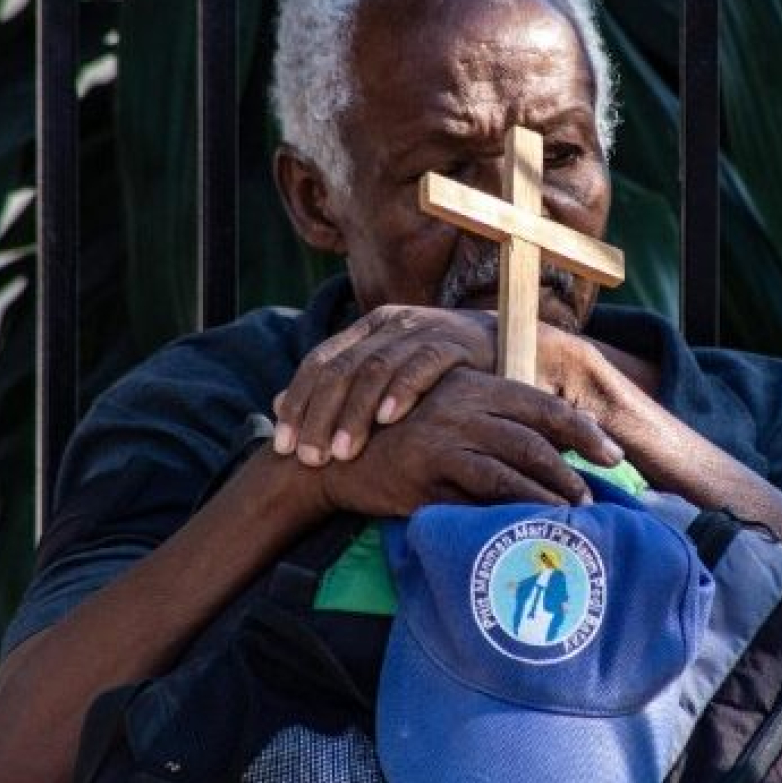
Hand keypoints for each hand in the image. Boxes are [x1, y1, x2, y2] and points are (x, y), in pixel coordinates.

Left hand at [273, 305, 496, 464]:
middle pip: (341, 368)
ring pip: (375, 368)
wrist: (509, 347)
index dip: (297, 403)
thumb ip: (338, 390)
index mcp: (367, 328)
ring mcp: (422, 330)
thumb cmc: (441, 375)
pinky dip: (402, 391)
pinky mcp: (454, 343)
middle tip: (309, 458)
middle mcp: (389, 324)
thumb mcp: (386, 379)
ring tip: (342, 452)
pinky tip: (387, 419)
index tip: (282, 447)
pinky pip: (422, 365)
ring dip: (354, 413)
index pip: (319, 362)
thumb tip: (272, 407)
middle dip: (319, 416)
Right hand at [313, 367, 623, 516]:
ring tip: (576, 513)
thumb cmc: (400, 442)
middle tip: (599, 494)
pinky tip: (538, 519)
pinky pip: (486, 485)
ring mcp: (446, 434)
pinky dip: (519, 502)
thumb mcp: (447, 420)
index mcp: (472, 385)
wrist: (334, 457)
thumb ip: (493, 423)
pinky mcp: (430, 467)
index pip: (539, 403)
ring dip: (553, 487)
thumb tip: (553, 439)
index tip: (610, 453)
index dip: (580, 428)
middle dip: (575, 464)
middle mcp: (463, 403)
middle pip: (536, 431)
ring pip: (517, 458)